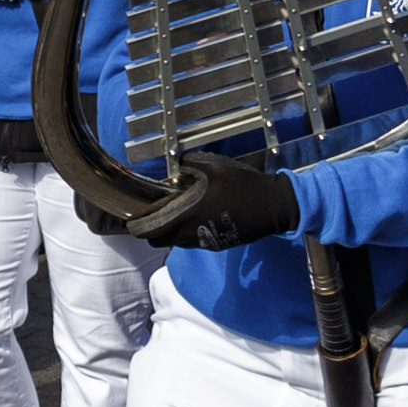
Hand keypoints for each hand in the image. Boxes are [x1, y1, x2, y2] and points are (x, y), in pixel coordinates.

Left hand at [119, 157, 296, 248]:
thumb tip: (177, 162)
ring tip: (175, 214)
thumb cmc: (245, 186)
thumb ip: (191, 164)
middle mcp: (194, 233)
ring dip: (171, 232)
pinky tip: (196, 218)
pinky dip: (188, 234)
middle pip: (160, 241)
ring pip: (177, 243)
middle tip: (153, 216)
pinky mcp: (219, 243)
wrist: (274, 206)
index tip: (133, 219)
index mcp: (189, 215)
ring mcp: (207, 241)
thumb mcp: (216, 168)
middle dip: (152, 231)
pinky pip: (194, 243)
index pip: (151, 232)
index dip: (138, 227)